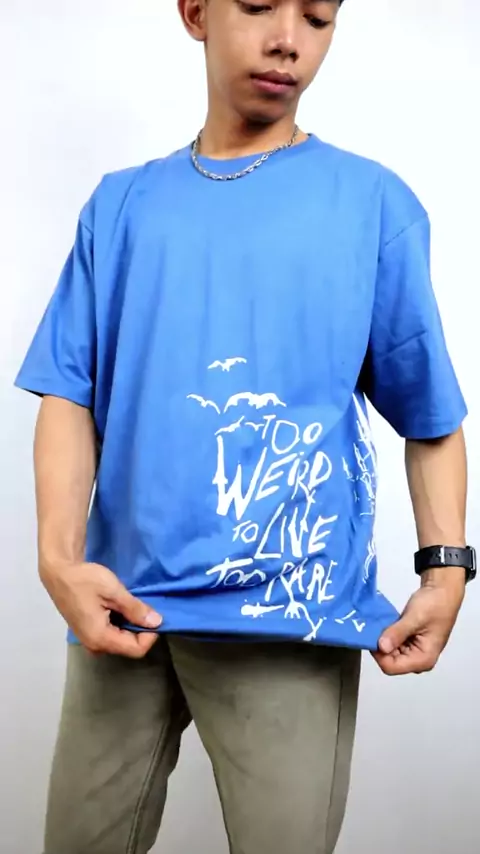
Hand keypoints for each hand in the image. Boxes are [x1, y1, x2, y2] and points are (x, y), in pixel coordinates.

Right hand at [40, 561, 161, 657]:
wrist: (59, 573)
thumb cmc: (85, 581)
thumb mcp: (114, 591)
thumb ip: (135, 609)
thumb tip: (157, 622)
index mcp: (100, 639)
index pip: (136, 649)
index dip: (150, 635)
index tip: (153, 615)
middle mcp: (94, 646)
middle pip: (128, 647)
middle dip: (140, 630)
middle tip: (142, 607)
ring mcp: (89, 640)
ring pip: (120, 641)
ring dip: (130, 625)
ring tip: (129, 605)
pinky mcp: (87, 632)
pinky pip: (111, 635)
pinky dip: (120, 623)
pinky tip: (118, 607)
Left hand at [373, 568, 465, 675]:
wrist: (442, 592)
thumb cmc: (434, 605)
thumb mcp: (415, 618)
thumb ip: (398, 633)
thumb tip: (381, 647)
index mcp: (423, 660)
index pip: (391, 666)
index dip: (378, 653)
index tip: (372, 635)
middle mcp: (418, 661)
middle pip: (388, 661)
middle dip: (380, 645)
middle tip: (374, 627)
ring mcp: (413, 653)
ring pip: (388, 652)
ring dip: (383, 639)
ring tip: (380, 624)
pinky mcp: (409, 644)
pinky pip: (392, 644)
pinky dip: (387, 635)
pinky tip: (385, 624)